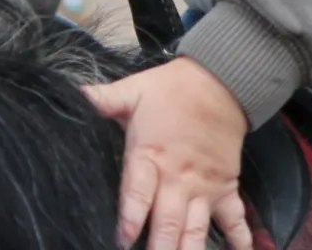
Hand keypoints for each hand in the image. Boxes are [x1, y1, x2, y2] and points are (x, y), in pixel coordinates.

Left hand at [84, 56, 252, 249]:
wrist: (220, 79)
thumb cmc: (171, 88)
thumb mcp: (134, 90)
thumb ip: (104, 99)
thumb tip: (73, 95)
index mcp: (150, 155)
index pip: (138, 192)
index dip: (131, 217)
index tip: (124, 241)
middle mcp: (177, 177)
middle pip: (166, 222)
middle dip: (159, 249)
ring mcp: (203, 186)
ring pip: (195, 229)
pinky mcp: (226, 186)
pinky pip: (233, 219)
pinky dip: (238, 240)